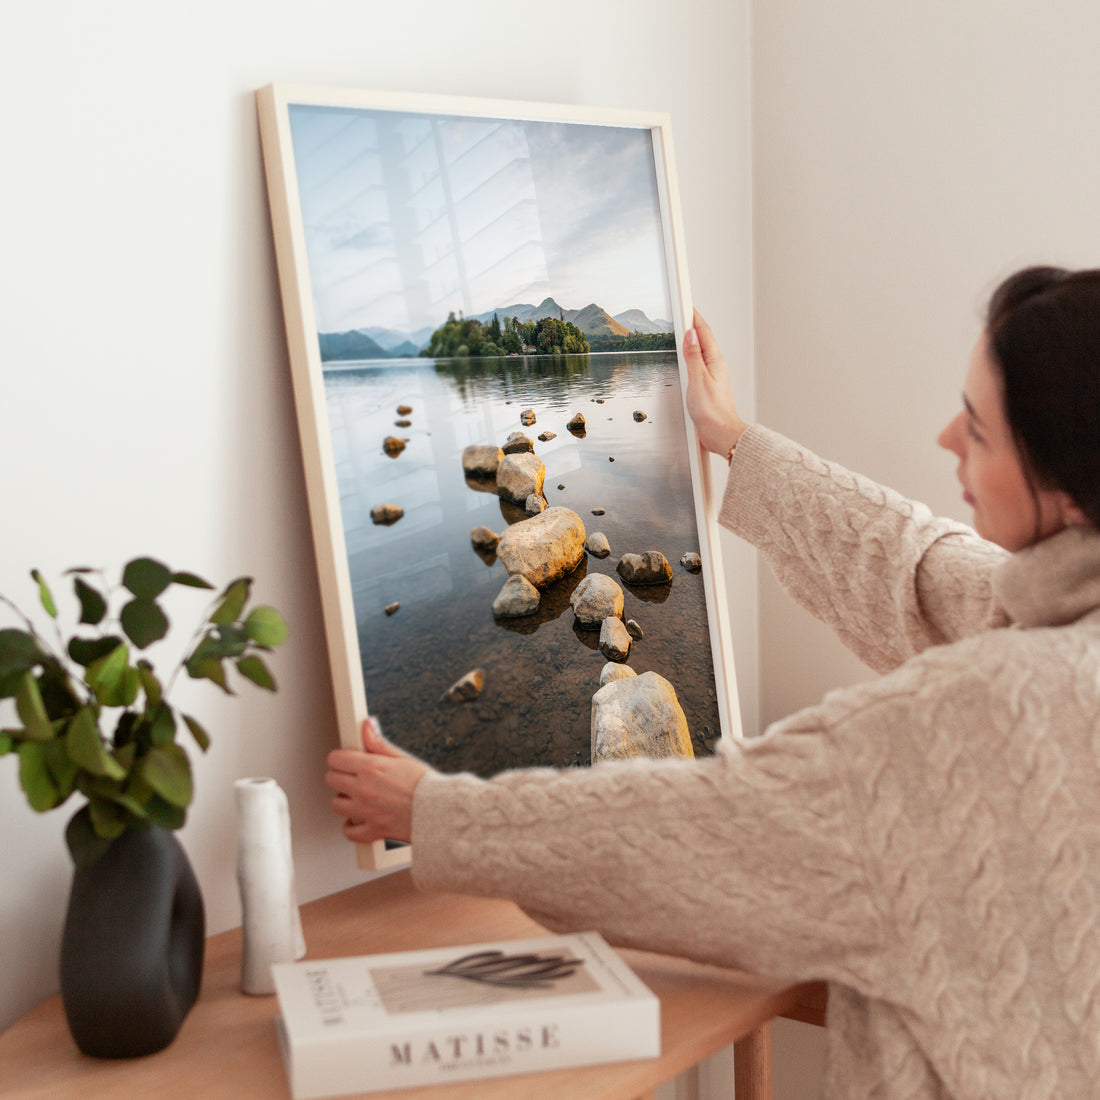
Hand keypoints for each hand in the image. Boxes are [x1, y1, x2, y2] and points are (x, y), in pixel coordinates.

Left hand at [324, 717, 429, 844]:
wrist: (440, 811)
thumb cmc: (426, 785)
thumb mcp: (402, 758)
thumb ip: (378, 743)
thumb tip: (367, 726)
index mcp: (371, 768)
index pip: (336, 759)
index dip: (340, 758)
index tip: (346, 760)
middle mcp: (364, 789)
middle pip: (331, 780)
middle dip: (339, 776)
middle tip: (351, 776)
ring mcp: (366, 811)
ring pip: (336, 805)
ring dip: (344, 800)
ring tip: (356, 797)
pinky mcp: (372, 830)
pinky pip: (350, 832)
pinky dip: (351, 827)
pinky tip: (358, 820)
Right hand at [683, 310, 748, 456]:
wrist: (721, 433)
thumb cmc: (712, 411)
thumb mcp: (698, 379)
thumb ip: (693, 356)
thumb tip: (690, 335)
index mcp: (714, 361)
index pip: (703, 332)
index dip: (694, 317)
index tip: (686, 305)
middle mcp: (715, 366)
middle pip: (703, 339)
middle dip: (693, 325)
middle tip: (684, 312)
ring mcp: (712, 376)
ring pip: (701, 352)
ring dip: (692, 340)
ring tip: (684, 330)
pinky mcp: (707, 386)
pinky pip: (698, 364)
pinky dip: (691, 356)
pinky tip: (687, 359)